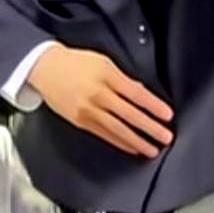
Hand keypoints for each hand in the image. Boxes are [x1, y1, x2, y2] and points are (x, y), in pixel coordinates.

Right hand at [28, 44, 173, 157]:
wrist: (45, 69)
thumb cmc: (76, 63)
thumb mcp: (104, 62)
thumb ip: (123, 79)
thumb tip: (142, 93)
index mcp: (106, 76)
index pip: (135, 93)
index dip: (153, 106)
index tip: (167, 115)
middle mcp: (97, 95)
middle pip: (128, 114)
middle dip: (149, 127)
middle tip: (166, 137)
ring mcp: (88, 110)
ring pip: (117, 129)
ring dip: (137, 141)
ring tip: (152, 149)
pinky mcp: (80, 122)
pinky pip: (104, 135)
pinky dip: (120, 143)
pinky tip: (132, 148)